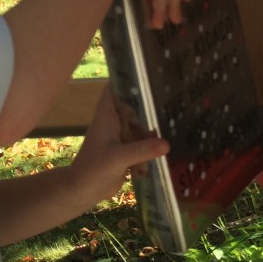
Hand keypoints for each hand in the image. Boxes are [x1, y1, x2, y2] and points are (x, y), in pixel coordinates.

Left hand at [70, 87, 169, 204]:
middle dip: (149, 101)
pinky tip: (172, 141)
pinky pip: (144, 141)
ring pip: (141, 123)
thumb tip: (167, 144)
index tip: (149, 71)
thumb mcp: (118, 158)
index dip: (129, 77)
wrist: (83, 191)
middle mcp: (116, 121)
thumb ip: (142, 150)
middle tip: (174, 94)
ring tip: (179, 115)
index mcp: (108, 115)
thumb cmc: (94, 168)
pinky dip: (154, 141)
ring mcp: (122, 136)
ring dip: (154, 123)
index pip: (116, 87)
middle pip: (133, 104)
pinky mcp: (128, 150)